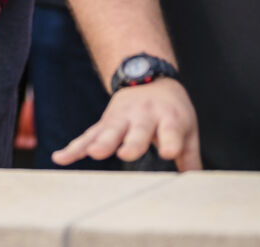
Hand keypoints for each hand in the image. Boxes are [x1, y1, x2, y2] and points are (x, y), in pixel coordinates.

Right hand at [53, 77, 200, 169]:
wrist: (146, 75)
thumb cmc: (171, 109)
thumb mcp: (187, 127)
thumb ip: (190, 156)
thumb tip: (199, 185)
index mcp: (169, 118)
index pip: (171, 132)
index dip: (171, 142)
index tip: (169, 152)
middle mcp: (143, 117)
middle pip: (137, 131)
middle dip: (131, 142)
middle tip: (127, 152)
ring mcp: (121, 119)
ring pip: (109, 131)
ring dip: (101, 142)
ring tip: (93, 153)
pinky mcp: (104, 123)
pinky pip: (87, 136)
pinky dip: (73, 147)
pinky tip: (60, 158)